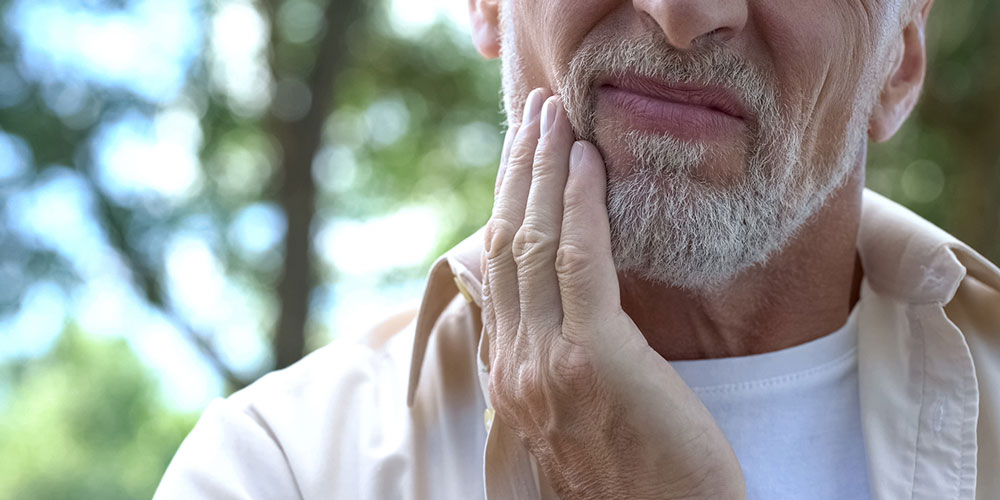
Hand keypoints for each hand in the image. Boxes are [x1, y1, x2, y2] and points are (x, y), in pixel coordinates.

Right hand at [482, 88, 745, 499]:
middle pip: (503, 244)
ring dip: (543, 170)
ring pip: (530, 243)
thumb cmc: (641, 470)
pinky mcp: (593, 357)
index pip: (495, 269)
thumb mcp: (581, 407)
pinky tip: (588, 161)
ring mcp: (545, 362)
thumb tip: (572, 288)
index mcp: (509, 374)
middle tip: (533, 113)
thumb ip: (561, 350)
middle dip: (518, 170)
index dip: (506, 202)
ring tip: (553, 117)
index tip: (523, 155)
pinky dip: (580, 205)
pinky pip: (578, 262)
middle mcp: (512, 365)